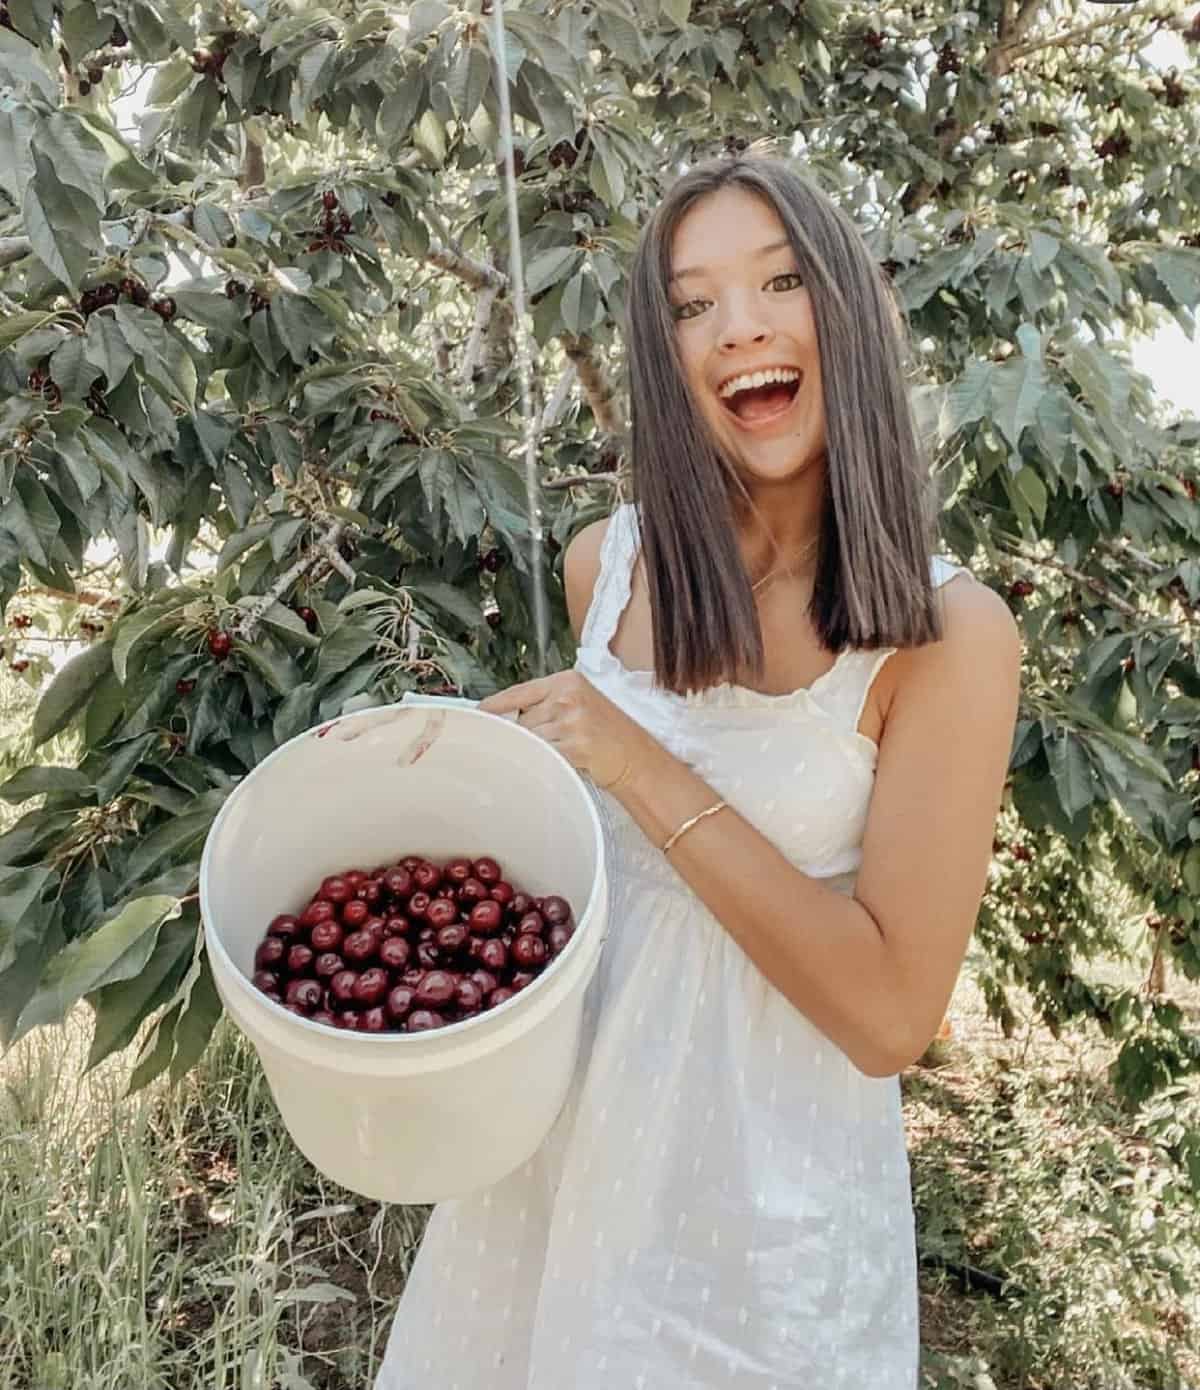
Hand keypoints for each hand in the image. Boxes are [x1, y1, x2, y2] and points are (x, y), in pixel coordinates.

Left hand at [478, 670, 648, 789]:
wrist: (635, 756)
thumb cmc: (607, 731)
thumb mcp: (580, 702)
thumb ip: (547, 703)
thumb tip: (509, 716)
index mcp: (567, 681)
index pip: (518, 692)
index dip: (495, 705)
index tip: (479, 713)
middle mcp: (568, 697)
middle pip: (521, 720)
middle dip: (525, 734)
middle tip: (541, 743)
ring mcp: (571, 721)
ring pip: (530, 739)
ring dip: (535, 750)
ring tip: (557, 752)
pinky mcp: (574, 746)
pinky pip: (543, 755)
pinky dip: (543, 761)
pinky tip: (557, 762)